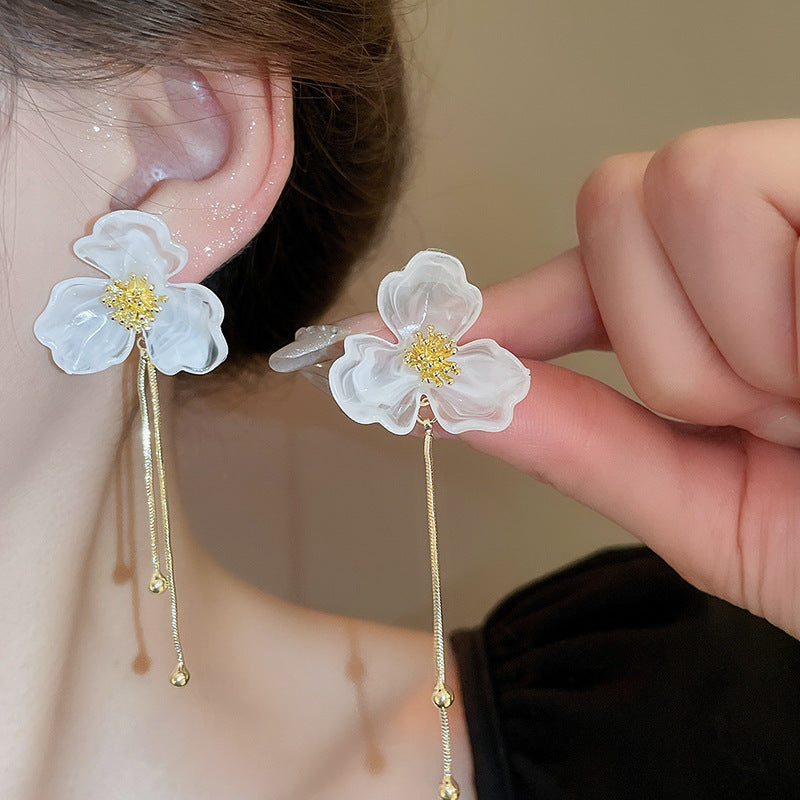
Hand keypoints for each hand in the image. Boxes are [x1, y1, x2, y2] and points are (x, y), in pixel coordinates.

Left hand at [460, 120, 799, 638]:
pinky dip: (765, 305)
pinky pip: (738, 187)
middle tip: (761, 411)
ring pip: (668, 185)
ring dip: (720, 334)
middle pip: (619, 197)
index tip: (408, 339)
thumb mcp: (713, 509)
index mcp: (733, 312)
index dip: (501, 306)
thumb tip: (454, 395)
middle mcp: (777, 234)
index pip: (587, 273)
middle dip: (661, 336)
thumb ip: (583, 445)